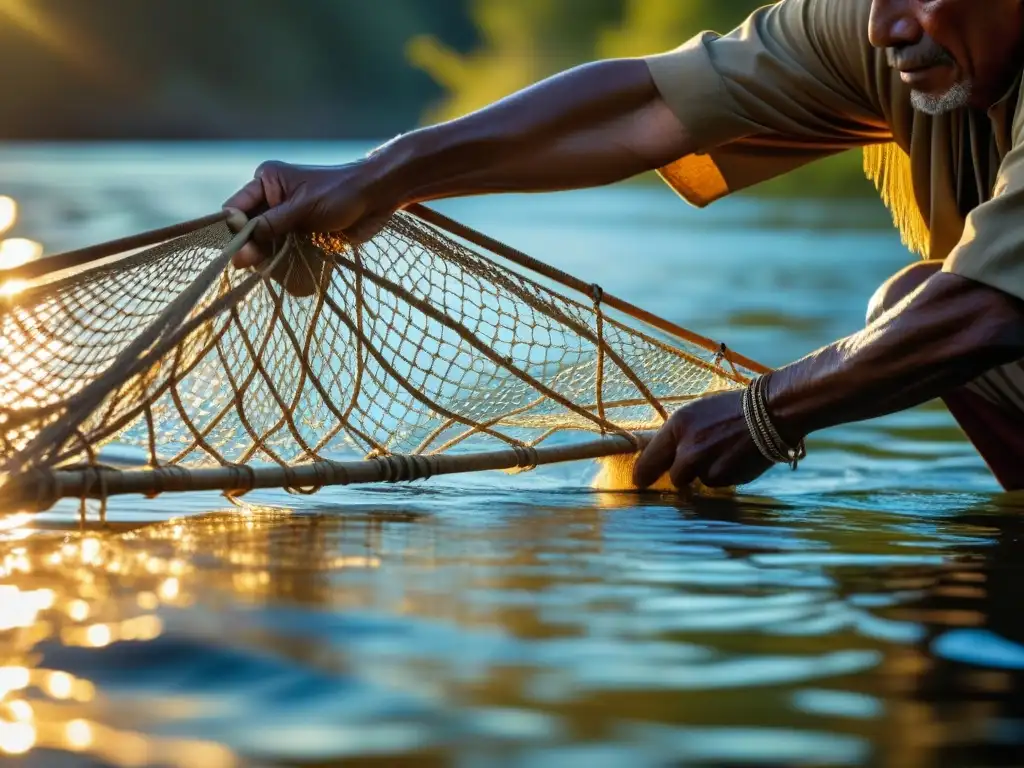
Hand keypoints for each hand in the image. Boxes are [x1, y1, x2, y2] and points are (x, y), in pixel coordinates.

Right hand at [222, 159, 397, 289]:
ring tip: (268, 271)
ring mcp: (286, 219)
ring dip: (266, 258)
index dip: (232, 230)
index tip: (235, 251)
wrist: (376, 198)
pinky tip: (283, 275)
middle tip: (246, 265)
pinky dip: (283, 263)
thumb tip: (243, 242)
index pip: (236, 208)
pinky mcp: (301, 235)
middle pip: (249, 230)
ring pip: (265, 244)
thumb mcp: (304, 206)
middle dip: (249, 248)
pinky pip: (284, 252)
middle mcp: (272, 200)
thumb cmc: (341, 192)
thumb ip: (273, 224)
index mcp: (267, 182)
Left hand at [632, 390, 773, 489]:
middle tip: (699, 461)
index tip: (639, 481)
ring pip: (699, 481)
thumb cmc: (732, 408)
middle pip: (675, 478)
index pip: (649, 459)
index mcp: (678, 426)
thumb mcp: (697, 413)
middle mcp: (689, 449)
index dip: (642, 473)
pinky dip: (726, 475)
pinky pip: (720, 483)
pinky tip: (737, 458)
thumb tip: (662, 456)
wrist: (771, 412)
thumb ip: (678, 435)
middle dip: (684, 474)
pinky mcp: (727, 479)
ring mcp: (707, 467)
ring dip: (707, 473)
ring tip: (725, 452)